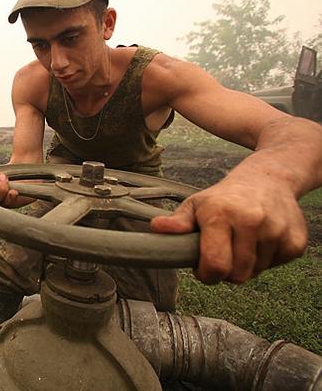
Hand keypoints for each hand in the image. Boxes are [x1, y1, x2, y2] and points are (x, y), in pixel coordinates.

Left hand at [149, 179, 307, 283]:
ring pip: (256, 273)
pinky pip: (276, 266)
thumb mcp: (196, 204)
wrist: (269, 177)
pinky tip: (261, 239)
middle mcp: (251, 221)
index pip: (216, 265)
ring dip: (247, 264)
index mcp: (221, 215)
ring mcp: (276, 230)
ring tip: (242, 240)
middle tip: (223, 251)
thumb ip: (177, 222)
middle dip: (226, 271)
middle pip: (237, 276)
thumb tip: (156, 228)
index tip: (203, 267)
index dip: (207, 275)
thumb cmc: (225, 196)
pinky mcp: (296, 240)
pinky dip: (267, 259)